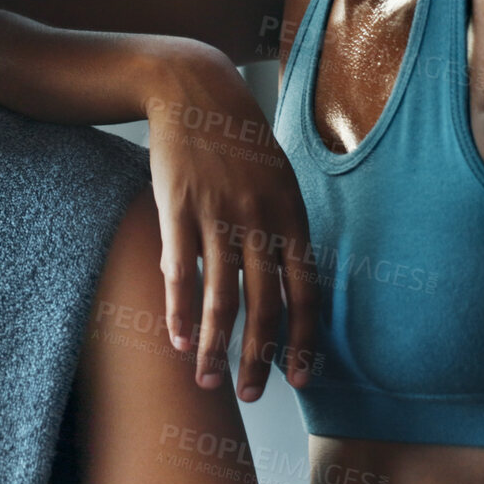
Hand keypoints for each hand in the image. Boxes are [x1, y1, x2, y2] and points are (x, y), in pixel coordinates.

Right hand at [143, 44, 316, 401]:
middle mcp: (260, 220)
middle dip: (259, 358)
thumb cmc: (236, 138)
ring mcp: (218, 216)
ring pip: (221, 298)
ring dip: (215, 347)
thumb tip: (290, 279)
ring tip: (208, 380)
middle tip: (252, 395)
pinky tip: (177, 339)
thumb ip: (283, 228)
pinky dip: (178, 311)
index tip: (300, 378)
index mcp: (291, 215)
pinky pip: (181, 272)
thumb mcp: (276, 178)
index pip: (307, 292)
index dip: (303, 340)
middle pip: (265, 305)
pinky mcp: (178, 209)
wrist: (194, 88)